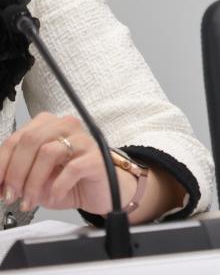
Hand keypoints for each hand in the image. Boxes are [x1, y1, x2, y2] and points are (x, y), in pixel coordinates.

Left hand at [0, 112, 130, 214]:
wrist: (103, 192)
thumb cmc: (70, 182)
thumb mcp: (36, 178)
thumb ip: (18, 174)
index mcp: (47, 126)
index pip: (16, 138)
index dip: (1, 164)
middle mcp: (65, 127)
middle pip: (30, 140)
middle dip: (16, 172)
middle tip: (12, 195)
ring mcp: (83, 140)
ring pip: (48, 152)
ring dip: (33, 182)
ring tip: (31, 200)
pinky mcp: (96, 157)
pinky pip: (72, 168)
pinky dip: (57, 187)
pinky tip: (54, 197)